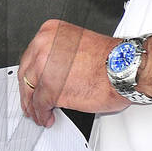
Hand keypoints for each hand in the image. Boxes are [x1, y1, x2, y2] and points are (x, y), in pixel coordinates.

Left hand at [18, 20, 137, 124]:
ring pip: (30, 90)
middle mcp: (43, 46)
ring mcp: (44, 67)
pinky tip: (46, 118)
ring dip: (33, 106)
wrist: (125, 68)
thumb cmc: (111, 60)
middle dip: (28, 91)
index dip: (30, 75)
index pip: (31, 57)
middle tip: (30, 102)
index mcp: (49, 33)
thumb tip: (51, 71)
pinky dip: (41, 114)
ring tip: (38, 114)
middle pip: (26, 73)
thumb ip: (59, 55)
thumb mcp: (77, 46)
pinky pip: (40, 104)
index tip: (30, 83)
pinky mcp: (51, 87)